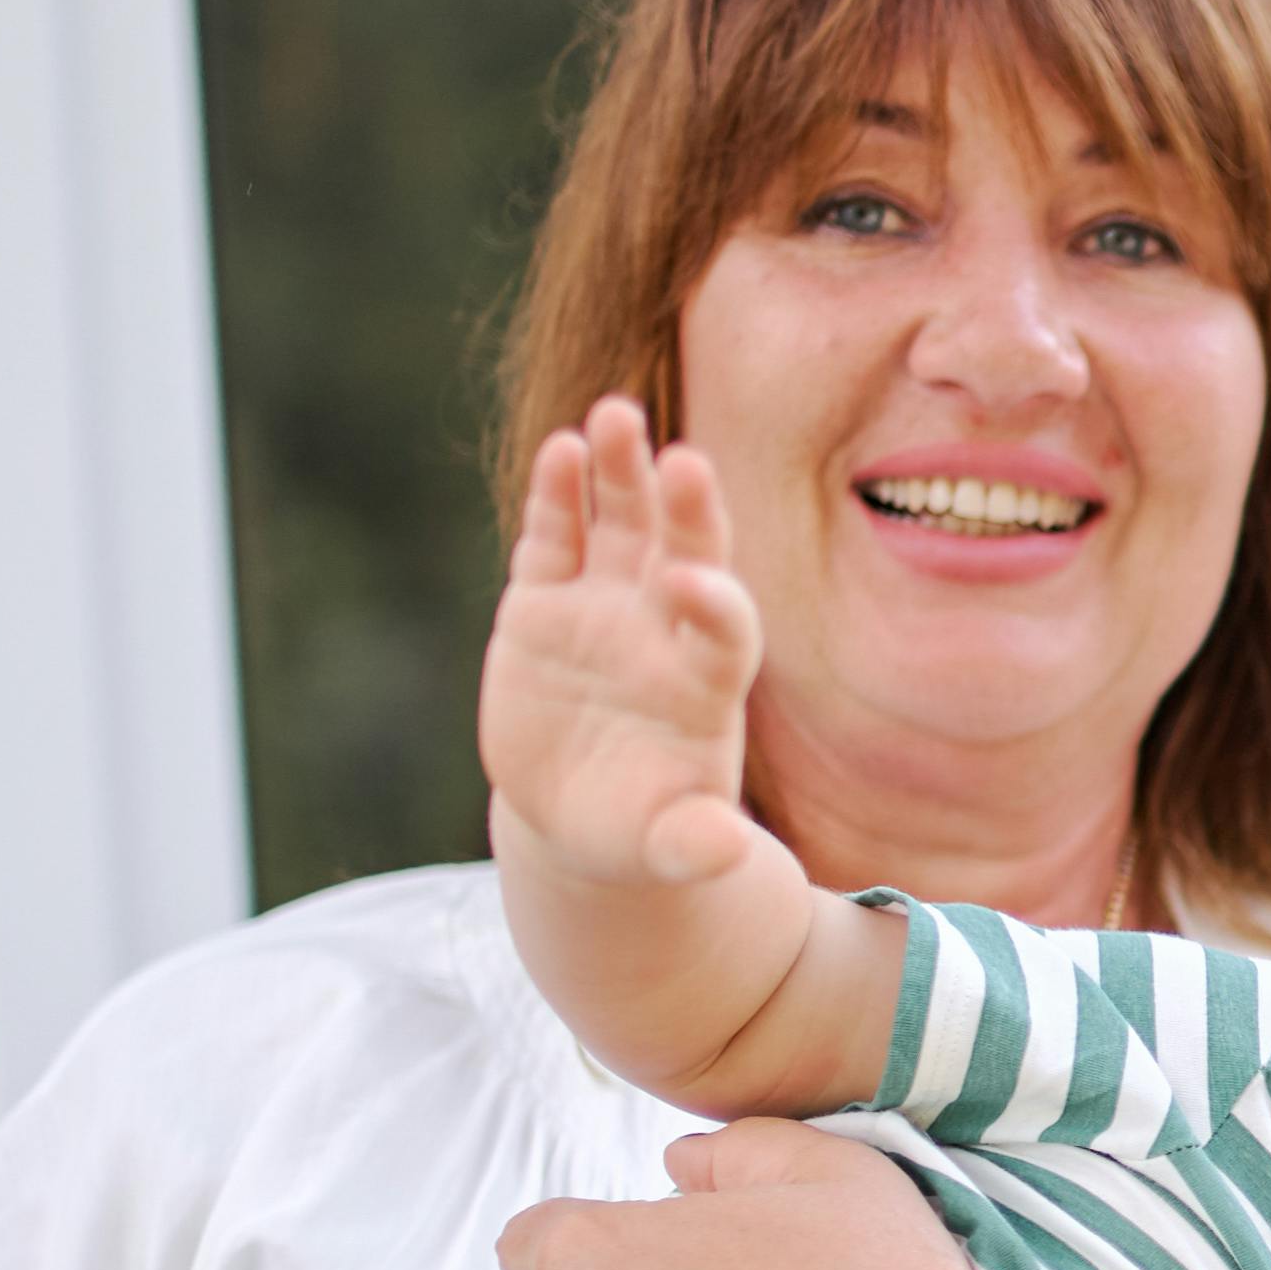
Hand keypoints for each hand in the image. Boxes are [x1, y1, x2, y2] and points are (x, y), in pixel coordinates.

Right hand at [481, 396, 769, 891]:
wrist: (578, 811)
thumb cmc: (638, 830)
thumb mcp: (665, 850)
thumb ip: (693, 847)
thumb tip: (723, 854)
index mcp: (706, 682)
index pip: (726, 629)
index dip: (716, 605)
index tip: (696, 586)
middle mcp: (664, 627)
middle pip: (686, 551)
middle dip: (686, 510)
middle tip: (684, 460)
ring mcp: (605, 605)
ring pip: (622, 523)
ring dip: (621, 470)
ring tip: (616, 415)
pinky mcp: (544, 600)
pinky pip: (555, 537)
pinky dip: (557, 495)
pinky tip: (561, 451)